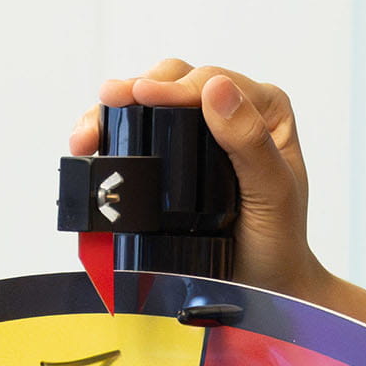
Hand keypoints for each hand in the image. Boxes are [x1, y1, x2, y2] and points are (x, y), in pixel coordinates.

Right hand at [74, 60, 325, 297]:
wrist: (263, 285)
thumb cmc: (278, 241)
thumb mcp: (274, 193)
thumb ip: (251, 142)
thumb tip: (217, 90)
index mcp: (264, 109)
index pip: (212, 82)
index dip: (173, 85)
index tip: (140, 95)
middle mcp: (231, 111)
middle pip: (174, 81)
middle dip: (134, 90)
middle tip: (106, 104)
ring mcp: (199, 133)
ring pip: (149, 102)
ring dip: (113, 113)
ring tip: (87, 134)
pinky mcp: (173, 157)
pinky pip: (138, 133)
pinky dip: (111, 135)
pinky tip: (91, 146)